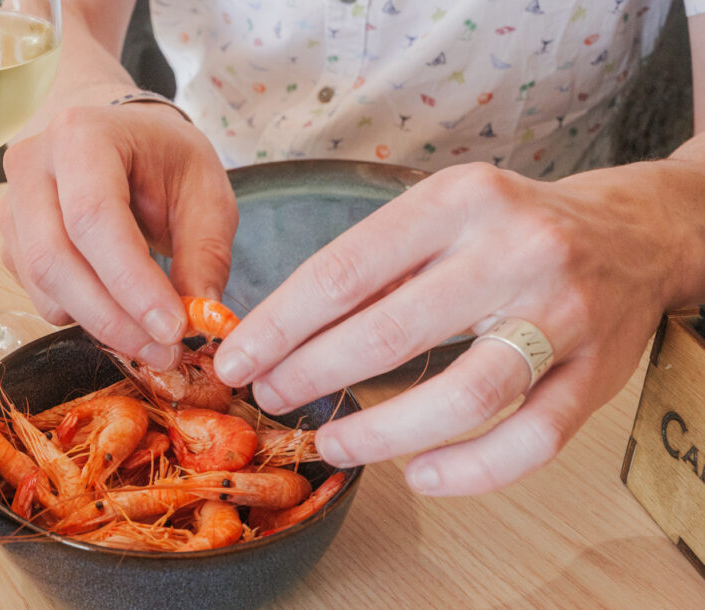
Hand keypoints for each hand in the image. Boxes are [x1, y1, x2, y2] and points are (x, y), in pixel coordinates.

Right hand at [0, 102, 237, 368]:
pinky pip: (41, 295)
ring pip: (44, 286)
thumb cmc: (167, 159)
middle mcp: (33, 166)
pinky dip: (86, 318)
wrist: (128, 140)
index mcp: (82, 135)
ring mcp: (14, 206)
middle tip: (165, 351)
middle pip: (55, 259)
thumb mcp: (207, 194)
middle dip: (113, 318)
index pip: (93, 217)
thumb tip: (201, 318)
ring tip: (155, 339)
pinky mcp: (13, 243)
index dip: (131, 282)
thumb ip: (205, 255)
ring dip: (101, 325)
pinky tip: (125, 314)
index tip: (173, 328)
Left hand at [213, 161, 698, 495]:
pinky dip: (470, 469)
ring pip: (462, 395)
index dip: (280, 325)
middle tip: (271, 398)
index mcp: (459, 200)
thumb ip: (378, 263)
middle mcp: (514, 250)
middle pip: (392, 333)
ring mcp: (562, 314)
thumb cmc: (514, 225)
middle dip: (313, 374)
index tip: (238, 358)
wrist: (632, 233)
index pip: (345, 271)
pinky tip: (420, 476)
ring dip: (381, 432)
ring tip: (332, 443)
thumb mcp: (443, 210)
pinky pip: (531, 439)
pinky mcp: (598, 372)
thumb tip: (287, 329)